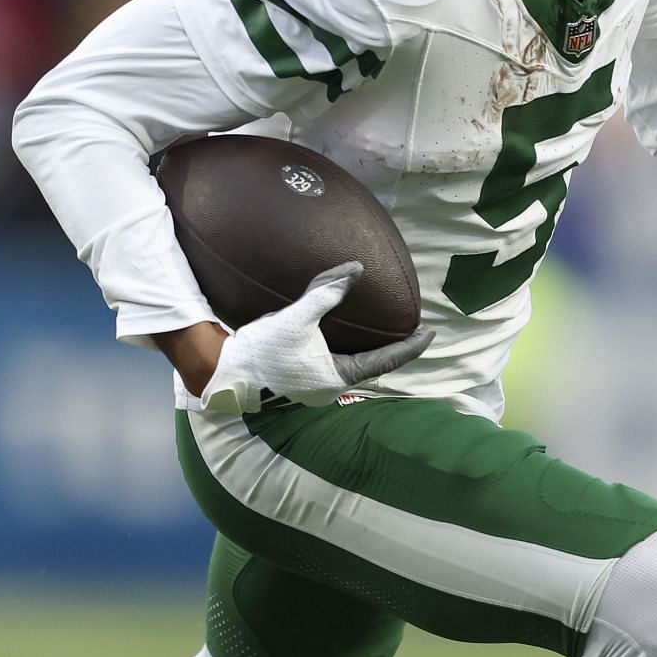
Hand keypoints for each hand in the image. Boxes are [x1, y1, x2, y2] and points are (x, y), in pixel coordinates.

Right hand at [201, 262, 435, 412]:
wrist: (226, 368)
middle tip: (412, 330)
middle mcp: (332, 386)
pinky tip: (349, 336)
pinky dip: (349, 348)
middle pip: (372, 366)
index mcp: (338, 377)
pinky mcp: (304, 380)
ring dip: (370, 350)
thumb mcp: (298, 317)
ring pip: (353, 365)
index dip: (410, 347)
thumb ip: (328, 292)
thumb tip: (357, 269)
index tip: (430, 334)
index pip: (386, 361)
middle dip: (392, 348)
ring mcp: (317, 387)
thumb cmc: (264, 348)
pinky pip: (336, 363)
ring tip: (388, 332)